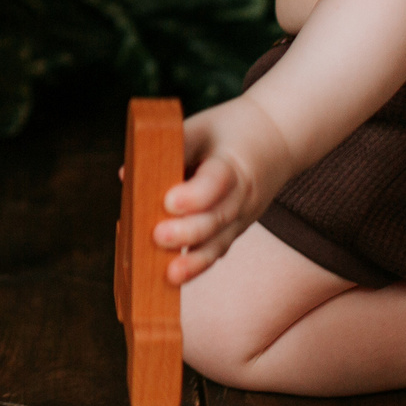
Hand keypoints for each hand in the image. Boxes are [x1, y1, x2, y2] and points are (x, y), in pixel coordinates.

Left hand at [153, 98, 292, 282]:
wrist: (278, 139)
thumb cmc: (230, 132)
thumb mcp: (203, 128)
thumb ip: (169, 149)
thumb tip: (126, 175)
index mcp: (233, 164)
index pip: (217, 182)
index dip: (195, 195)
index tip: (169, 201)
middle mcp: (241, 196)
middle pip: (217, 218)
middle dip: (188, 232)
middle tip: (158, 236)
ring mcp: (241, 218)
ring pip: (219, 243)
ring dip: (195, 261)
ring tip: (170, 274)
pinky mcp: (234, 230)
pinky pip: (216, 250)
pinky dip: (197, 265)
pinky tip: (175, 277)